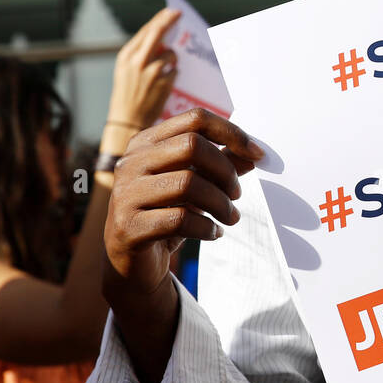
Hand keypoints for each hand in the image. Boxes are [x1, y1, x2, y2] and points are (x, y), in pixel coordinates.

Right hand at [104, 109, 263, 297]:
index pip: (195, 119)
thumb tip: (253, 155)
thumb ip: (219, 165)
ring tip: (231, 217)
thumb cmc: (165, 213)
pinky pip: (179, 219)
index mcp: (146, 143)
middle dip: (225, 172)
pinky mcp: (128, 226)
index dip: (231, 133)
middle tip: (237, 194)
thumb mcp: (194, 185)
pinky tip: (214, 233)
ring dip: (220, 203)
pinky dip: (206, 227)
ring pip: (187, 183)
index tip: (257, 154)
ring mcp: (126, 193)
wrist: (132, 263)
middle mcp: (131, 162)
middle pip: (192, 146)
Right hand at [108, 7, 181, 130]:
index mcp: (126, 56)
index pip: (146, 30)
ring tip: (164, 68)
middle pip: (158, 33)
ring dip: (171, 58)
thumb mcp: (126, 70)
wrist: (127, 120)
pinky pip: (175, 70)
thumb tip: (162, 38)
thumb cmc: (128, 93)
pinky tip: (164, 82)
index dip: (161, 19)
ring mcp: (151, 72)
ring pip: (170, 54)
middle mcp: (137, 61)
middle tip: (179, 14)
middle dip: (170, 21)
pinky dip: (172, 73)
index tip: (172, 11)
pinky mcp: (163, 84)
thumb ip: (141, 54)